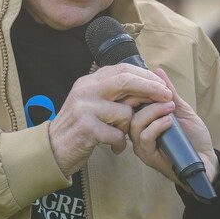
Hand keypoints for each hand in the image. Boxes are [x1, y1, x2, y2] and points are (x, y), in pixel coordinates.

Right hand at [48, 64, 171, 176]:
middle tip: (167, 97)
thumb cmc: (77, 126)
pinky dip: (120, 143)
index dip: (145, 76)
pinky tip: (116, 147)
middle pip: (125, 81)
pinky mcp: (86, 129)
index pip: (122, 69)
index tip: (162, 85)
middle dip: (150, 88)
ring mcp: (85, 109)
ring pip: (124, 112)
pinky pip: (117, 134)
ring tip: (124, 134)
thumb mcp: (89, 102)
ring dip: (130, 126)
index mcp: (88, 82)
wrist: (53, 149)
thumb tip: (142, 81)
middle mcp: (85, 91)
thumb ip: (110, 91)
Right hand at [130, 70, 217, 185]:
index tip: (153, 81)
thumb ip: (170, 93)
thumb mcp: (182, 110)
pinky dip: (156, 127)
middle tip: (162, 94)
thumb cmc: (193, 137)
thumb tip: (158, 71)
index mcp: (144, 120)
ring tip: (170, 108)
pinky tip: (169, 121)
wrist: (206, 161)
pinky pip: (144, 139)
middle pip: (128, 111)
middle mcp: (139, 132)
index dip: (137, 89)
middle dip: (144, 98)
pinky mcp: (148, 157)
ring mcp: (142, 145)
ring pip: (135, 124)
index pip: (129, 101)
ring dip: (153, 112)